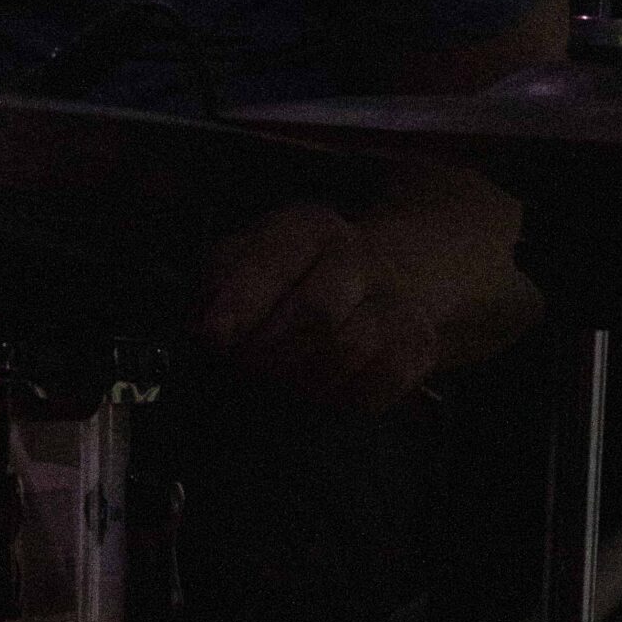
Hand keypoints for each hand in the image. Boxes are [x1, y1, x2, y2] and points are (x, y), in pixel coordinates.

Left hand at [196, 202, 441, 413]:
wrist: (381, 277)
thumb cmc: (298, 273)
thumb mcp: (252, 256)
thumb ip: (221, 279)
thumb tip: (201, 320)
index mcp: (309, 226)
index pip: (277, 257)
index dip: (243, 298)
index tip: (214, 334)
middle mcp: (358, 255)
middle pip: (317, 310)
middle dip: (271, 351)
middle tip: (244, 370)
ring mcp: (395, 298)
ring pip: (352, 348)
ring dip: (305, 379)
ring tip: (280, 384)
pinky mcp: (420, 342)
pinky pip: (386, 379)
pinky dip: (348, 395)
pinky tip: (323, 392)